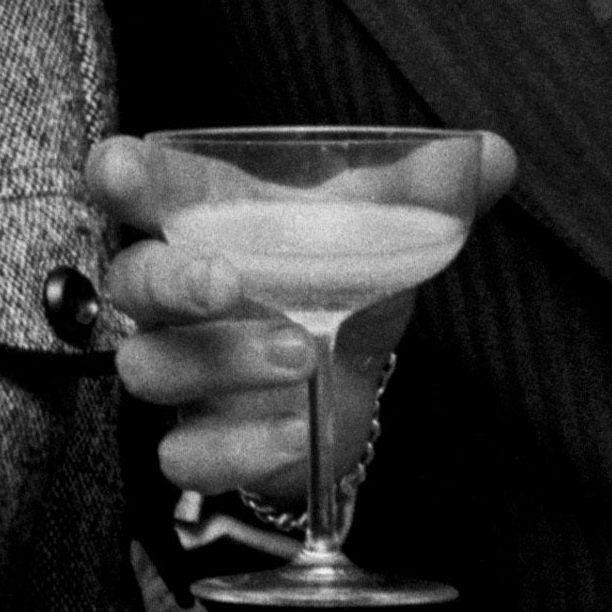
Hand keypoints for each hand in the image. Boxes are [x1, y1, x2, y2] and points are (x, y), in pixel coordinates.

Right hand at [75, 129, 513, 503]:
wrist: (342, 381)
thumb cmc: (333, 281)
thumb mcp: (375, 231)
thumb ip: (425, 193)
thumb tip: (492, 155)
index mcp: (202, 222)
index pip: (141, 188)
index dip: (121, 176)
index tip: (118, 168)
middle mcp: (172, 296)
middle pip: (130, 280)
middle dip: (169, 278)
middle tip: (228, 280)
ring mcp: (179, 372)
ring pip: (149, 368)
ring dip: (222, 362)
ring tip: (301, 354)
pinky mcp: (198, 441)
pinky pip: (184, 456)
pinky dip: (238, 447)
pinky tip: (298, 428)